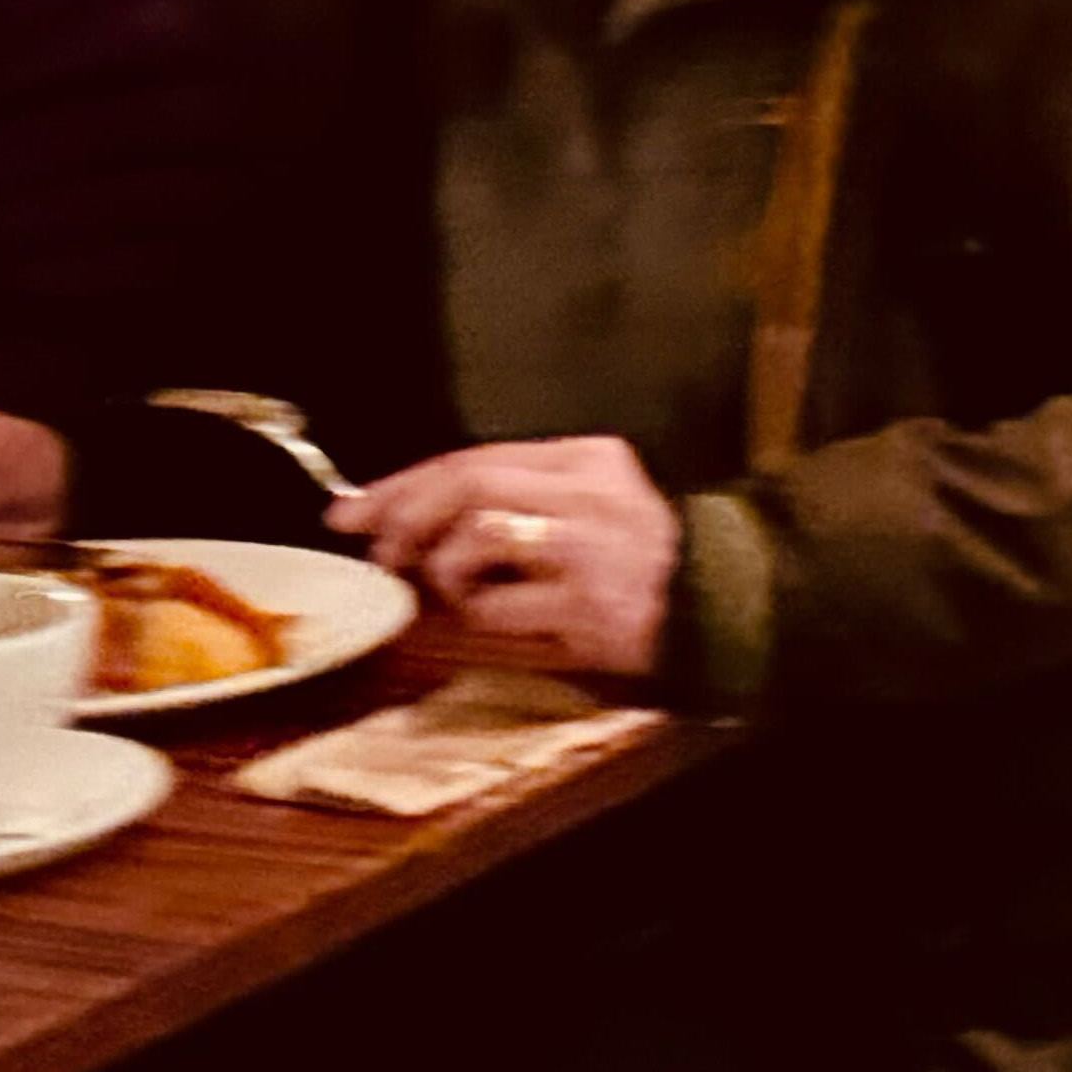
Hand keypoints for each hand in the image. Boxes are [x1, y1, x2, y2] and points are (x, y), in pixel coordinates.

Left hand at [331, 438, 681, 677]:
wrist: (715, 607)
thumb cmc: (635, 558)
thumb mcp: (588, 502)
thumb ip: (517, 495)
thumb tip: (406, 513)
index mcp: (590, 458)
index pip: (476, 457)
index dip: (404, 484)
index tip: (356, 509)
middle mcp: (591, 493)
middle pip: (470, 485)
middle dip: (406, 516)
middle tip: (381, 549)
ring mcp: (591, 548)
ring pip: (478, 538)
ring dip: (447, 570)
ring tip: (458, 588)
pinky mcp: (586, 605)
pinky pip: (496, 606)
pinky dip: (481, 614)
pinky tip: (505, 615)